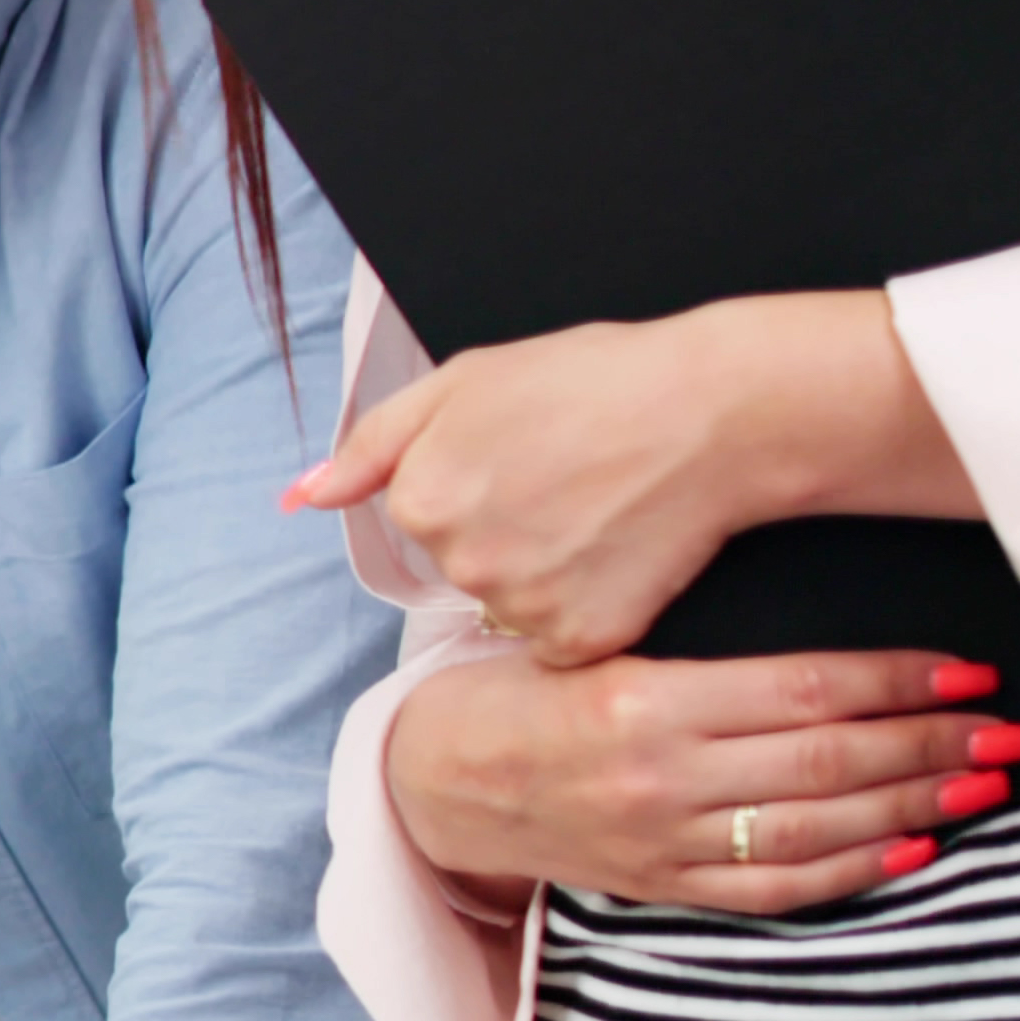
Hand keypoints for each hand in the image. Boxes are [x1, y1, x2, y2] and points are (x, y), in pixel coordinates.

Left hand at [284, 289, 962, 660]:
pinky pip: (564, 639)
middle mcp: (460, 561)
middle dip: (510, 531)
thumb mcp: (466, 380)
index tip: (531, 454)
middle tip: (575, 480)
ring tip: (605, 510)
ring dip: (550, 574)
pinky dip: (592, 609)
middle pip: (467, 564)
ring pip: (515, 603)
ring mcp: (521, 605)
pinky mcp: (582, 640)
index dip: (481, 481)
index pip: (427, 513)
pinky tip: (624, 555)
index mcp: (422, 497)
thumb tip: (303, 496)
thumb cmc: (598, 381)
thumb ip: (372, 443)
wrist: (717, 412)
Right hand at [376, 648, 1019, 912]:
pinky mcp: (661, 885)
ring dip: (911, 805)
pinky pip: (772, 888)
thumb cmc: (516, 693)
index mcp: (643, 701)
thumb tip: (828, 650)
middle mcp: (660, 776)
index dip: (898, 682)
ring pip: (815, 828)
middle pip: (827, 762)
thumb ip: (699, 654)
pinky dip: (850, 872)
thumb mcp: (591, 645)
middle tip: (1007, 731)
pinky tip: (911, 850)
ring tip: (982, 784)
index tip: (969, 672)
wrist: (430, 781)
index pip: (803, 690)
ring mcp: (663, 840)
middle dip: (931, 745)